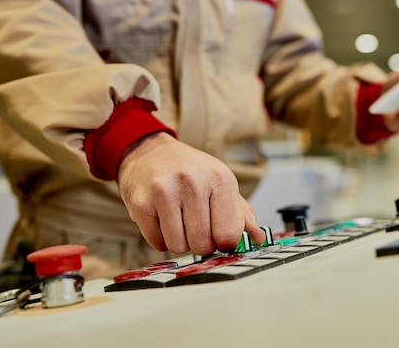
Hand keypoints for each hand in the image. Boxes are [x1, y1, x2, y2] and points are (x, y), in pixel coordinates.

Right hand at [117, 132, 266, 254]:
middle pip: (202, 244)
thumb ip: (241, 213)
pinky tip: (163, 220)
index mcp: (219, 178)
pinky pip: (157, 243)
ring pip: (178, 246)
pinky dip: (161, 238)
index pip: (229, 233)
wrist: (150, 152)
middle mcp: (192, 183)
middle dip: (201, 243)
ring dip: (180, 241)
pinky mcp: (141, 204)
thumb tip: (258, 237)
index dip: (225, 242)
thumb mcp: (220, 183)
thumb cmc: (189, 170)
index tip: (220, 236)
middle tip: (196, 226)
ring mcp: (164, 192)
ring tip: (179, 221)